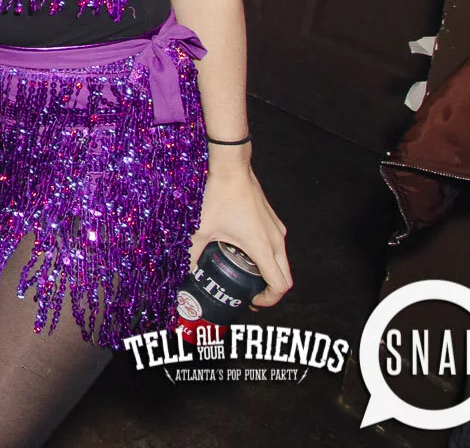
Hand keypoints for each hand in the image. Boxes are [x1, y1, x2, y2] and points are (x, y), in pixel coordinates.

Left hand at [190, 152, 290, 306]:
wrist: (231, 167)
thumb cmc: (218, 196)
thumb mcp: (201, 229)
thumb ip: (192, 253)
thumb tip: (184, 271)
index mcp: (263, 247)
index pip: (280, 285)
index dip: (270, 300)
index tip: (252, 302)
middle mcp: (276, 240)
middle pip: (285, 277)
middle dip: (270, 291)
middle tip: (248, 294)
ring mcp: (277, 230)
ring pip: (282, 261)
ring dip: (268, 273)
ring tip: (243, 275)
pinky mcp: (273, 221)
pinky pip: (277, 247)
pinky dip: (267, 257)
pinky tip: (243, 253)